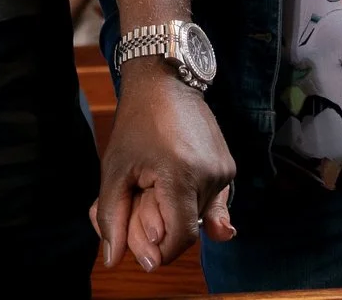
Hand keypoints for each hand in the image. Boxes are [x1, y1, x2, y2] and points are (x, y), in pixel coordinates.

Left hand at [88, 64, 235, 271]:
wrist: (167, 82)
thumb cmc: (136, 124)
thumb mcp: (114, 169)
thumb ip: (112, 218)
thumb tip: (114, 261)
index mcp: (181, 175)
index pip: (180, 238)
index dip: (160, 250)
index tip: (143, 244)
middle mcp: (210, 175)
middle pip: (189, 229)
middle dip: (164, 228)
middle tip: (142, 200)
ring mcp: (224, 171)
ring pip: (201, 217)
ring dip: (177, 213)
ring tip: (157, 184)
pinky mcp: (229, 167)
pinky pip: (211, 202)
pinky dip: (191, 200)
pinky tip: (175, 179)